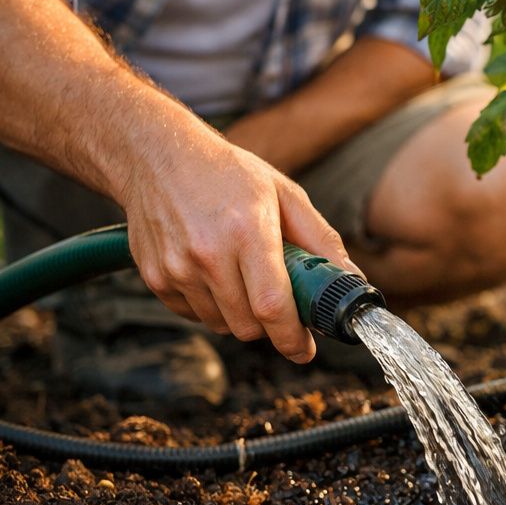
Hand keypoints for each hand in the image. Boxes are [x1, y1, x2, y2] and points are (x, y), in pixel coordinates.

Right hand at [115, 126, 355, 362]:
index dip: (292, 338)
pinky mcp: (154, 276)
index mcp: (247, 231)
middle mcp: (207, 253)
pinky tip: (215, 273)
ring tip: (243, 277)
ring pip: (221, 325)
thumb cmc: (227, 173)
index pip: (272, 306)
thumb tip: (351, 278)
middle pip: (248, 325)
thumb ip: (321, 240)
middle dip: (271, 325)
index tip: (305, 349)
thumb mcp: (285, 195)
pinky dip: (211, 307)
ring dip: (241, 315)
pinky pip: (193, 315)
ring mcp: (175, 267)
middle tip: (280, 303)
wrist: (157, 155)